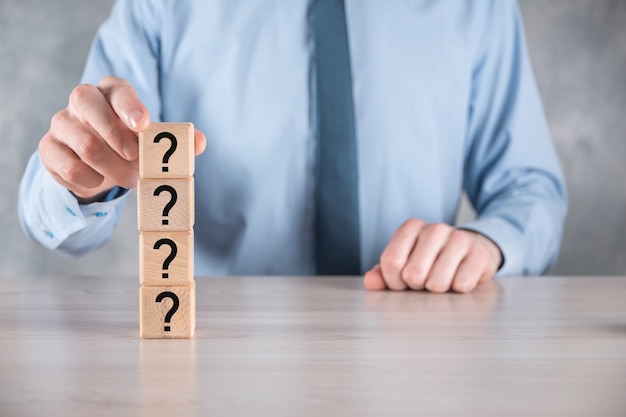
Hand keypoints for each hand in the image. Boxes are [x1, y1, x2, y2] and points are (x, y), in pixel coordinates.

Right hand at [39, 76, 206, 201]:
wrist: (96, 166)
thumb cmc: (130, 145)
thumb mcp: (154, 141)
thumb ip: (178, 141)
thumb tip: (200, 142)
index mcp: (111, 91)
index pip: (117, 89)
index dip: (129, 105)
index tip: (144, 124)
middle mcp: (83, 100)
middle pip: (87, 102)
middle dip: (115, 134)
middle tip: (136, 159)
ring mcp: (62, 122)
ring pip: (83, 142)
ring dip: (111, 167)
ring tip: (130, 180)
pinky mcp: (50, 148)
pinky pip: (68, 165)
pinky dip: (89, 179)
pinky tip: (100, 181)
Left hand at [364, 219, 501, 292]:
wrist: (470, 254)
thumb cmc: (431, 262)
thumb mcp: (404, 265)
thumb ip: (383, 273)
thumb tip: (370, 282)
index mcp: (411, 227)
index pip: (391, 262)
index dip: (395, 282)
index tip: (403, 283)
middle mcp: (435, 228)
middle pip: (413, 274)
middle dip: (417, 287)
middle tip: (425, 281)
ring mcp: (459, 238)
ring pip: (437, 283)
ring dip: (438, 290)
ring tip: (442, 280)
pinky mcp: (480, 254)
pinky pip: (461, 285)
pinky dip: (458, 290)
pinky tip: (460, 279)